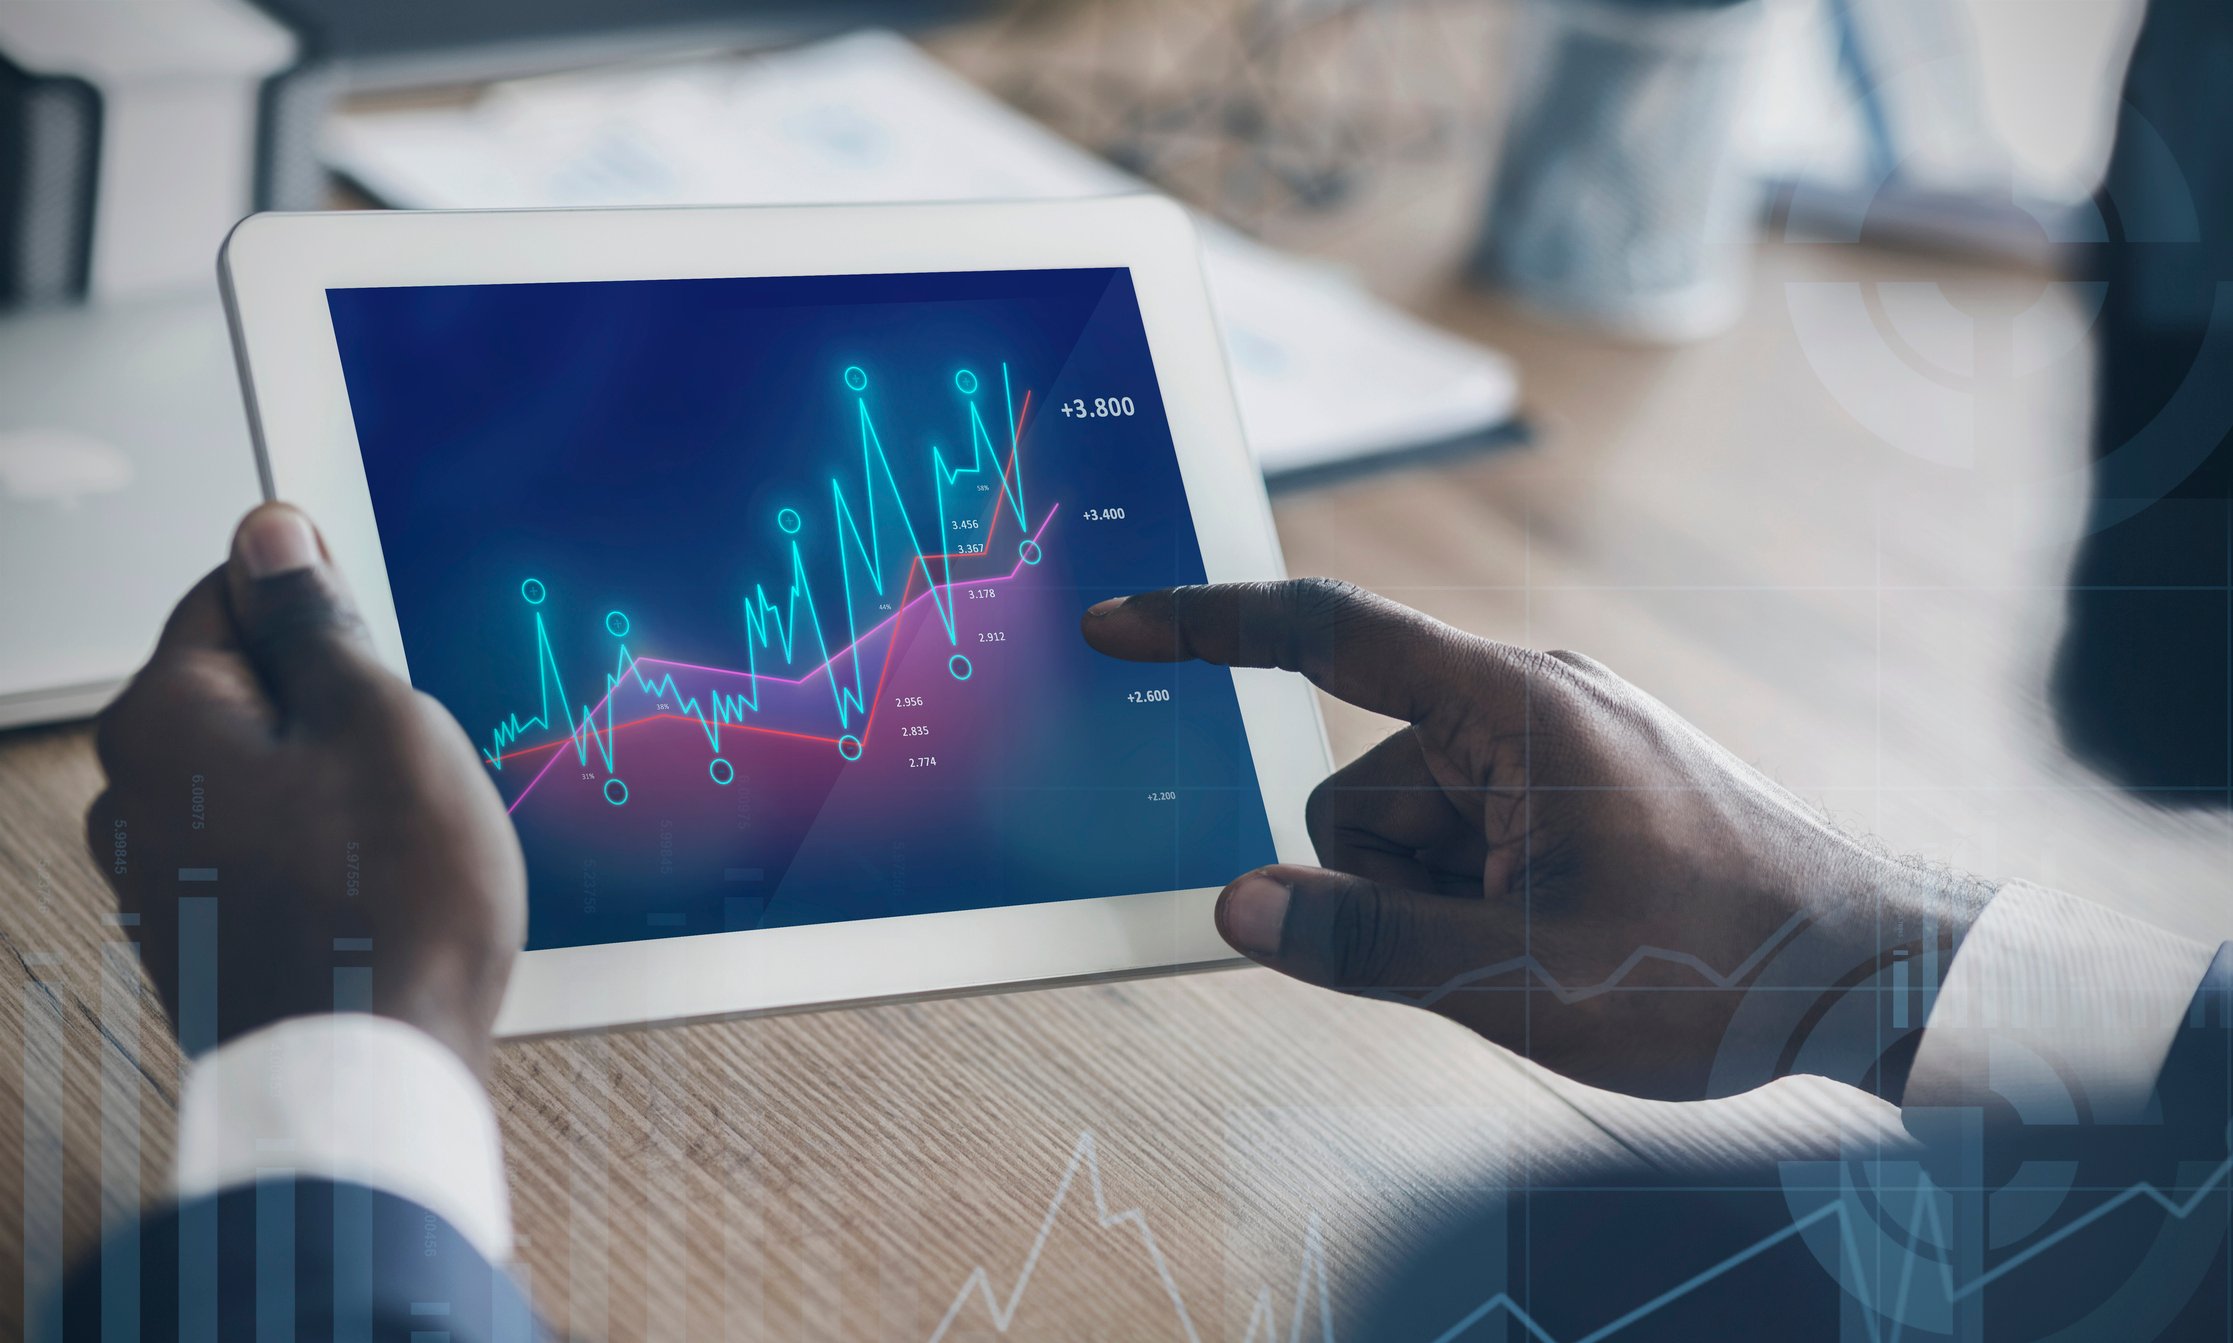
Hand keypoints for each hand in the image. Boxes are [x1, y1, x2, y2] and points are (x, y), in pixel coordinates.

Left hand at [84, 504, 524, 1074]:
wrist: (375, 1074)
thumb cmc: (388, 902)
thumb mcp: (379, 718)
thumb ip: (315, 620)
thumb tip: (270, 536)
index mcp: (161, 719)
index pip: (228, 595)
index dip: (320, 610)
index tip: (379, 651)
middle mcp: (130, 795)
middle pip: (242, 693)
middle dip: (329, 710)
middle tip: (405, 758)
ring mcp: (156, 877)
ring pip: (258, 778)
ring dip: (330, 788)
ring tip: (399, 837)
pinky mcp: (196, 937)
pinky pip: (261, 854)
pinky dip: (318, 855)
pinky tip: (375, 892)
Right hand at [1083, 580, 1994, 1101]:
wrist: (1870, 974)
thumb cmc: (1721, 965)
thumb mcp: (1525, 978)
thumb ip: (1364, 946)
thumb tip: (1237, 907)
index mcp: (1512, 707)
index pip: (1328, 637)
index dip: (1210, 627)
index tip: (1119, 623)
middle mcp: (1524, 706)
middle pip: (1357, 790)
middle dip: (1389, 884)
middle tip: (1503, 946)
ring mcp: (1552, 747)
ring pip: (1404, 833)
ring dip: (1438, 903)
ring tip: (1550, 947)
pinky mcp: (1571, 787)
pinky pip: (1462, 841)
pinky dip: (1477, 899)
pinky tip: (1564, 938)